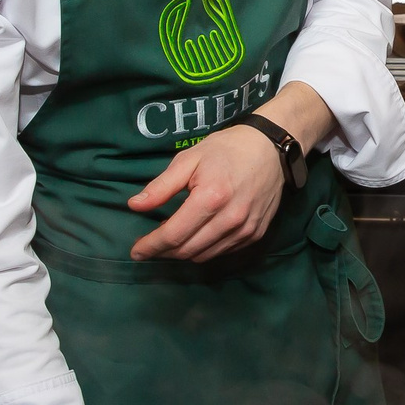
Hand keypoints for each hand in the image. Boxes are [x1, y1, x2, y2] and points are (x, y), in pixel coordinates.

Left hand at [125, 125, 286, 261]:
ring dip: (183, 252)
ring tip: (173, 237)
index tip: (136, 251)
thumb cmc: (226, 150)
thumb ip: (161, 186)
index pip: (173, 235)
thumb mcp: (189, 159)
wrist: (270, 148)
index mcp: (210, 198)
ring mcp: (245, 230)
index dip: (151, 246)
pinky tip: (197, 234)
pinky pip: (222, 252)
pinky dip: (204, 249)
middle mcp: (230, 219)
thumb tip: (134, 206)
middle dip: (163, 251)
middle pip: (187, 250)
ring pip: (204, 255)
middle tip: (150, 245)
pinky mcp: (255, 234)